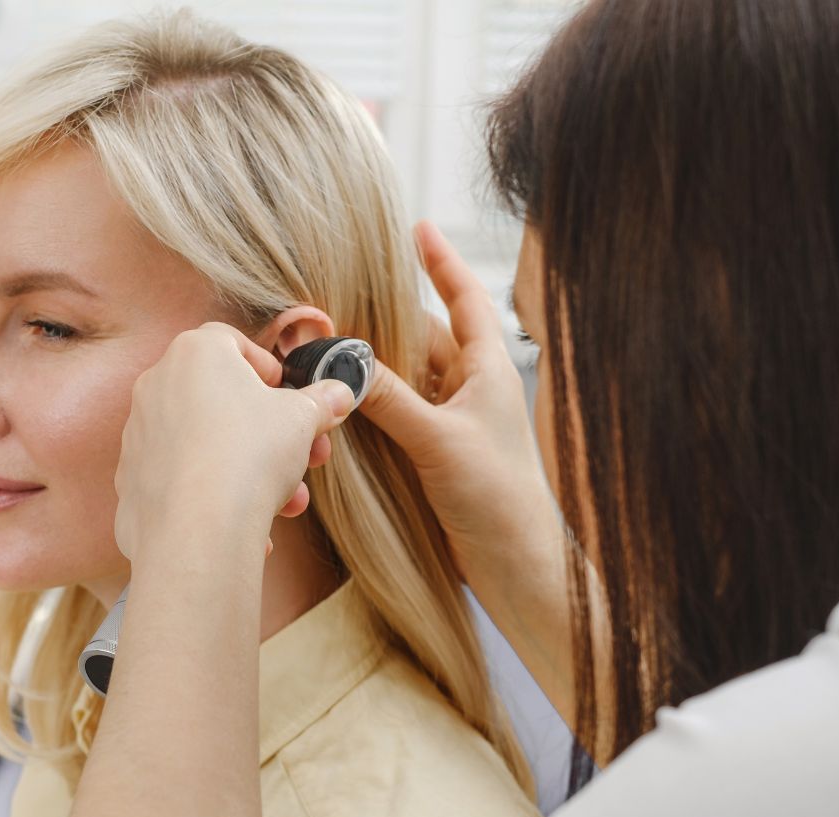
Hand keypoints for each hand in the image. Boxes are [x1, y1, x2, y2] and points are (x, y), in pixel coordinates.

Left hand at [114, 323, 354, 561]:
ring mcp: (139, 432)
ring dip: (250, 467)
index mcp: (194, 353)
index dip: (268, 368)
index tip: (290, 397)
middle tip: (308, 456)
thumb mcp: (303, 420)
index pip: (233, 342)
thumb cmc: (249, 456)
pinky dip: (214, 493)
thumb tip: (339, 394)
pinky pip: (184, 478)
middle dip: (271, 431)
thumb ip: (321, 402)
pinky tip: (248, 523)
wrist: (197, 529)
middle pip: (223, 400)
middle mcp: (156, 385)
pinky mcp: (131, 478)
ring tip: (288, 500)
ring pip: (206, 443)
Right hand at [358, 221, 562, 593]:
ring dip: (371, 365)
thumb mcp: (439, 441)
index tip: (418, 229)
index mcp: (488, 370)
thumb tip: (342, 362)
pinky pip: (395, 415)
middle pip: (421, 337)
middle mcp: (470, 390)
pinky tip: (340, 401)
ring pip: (404, 377)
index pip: (464, 301)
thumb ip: (390, 399)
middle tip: (333, 301)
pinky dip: (370, 404)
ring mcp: (451, 423)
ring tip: (324, 345)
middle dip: (381, 319)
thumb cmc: (497, 497)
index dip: (441, 264)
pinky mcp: (433, 455)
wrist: (514, 566)